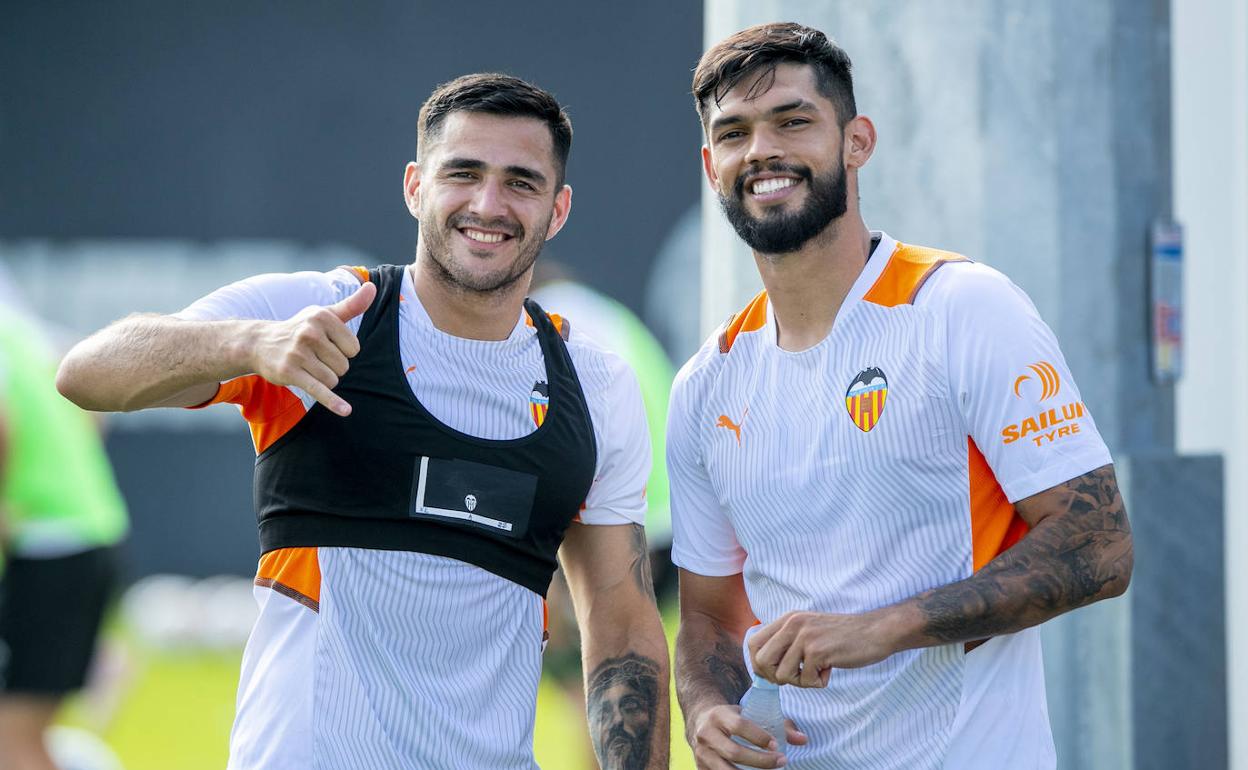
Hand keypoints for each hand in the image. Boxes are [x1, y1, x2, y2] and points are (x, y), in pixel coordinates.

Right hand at [247, 281, 375, 415]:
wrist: (259, 343)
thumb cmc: (300, 329)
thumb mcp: (325, 315)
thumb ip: (352, 305)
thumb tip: (372, 287)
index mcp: (322, 317)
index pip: (354, 348)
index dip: (343, 351)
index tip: (326, 345)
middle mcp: (310, 333)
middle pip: (344, 366)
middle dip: (333, 367)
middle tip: (313, 357)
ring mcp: (298, 353)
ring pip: (333, 380)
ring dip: (324, 379)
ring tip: (307, 367)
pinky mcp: (290, 373)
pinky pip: (319, 391)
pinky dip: (333, 402)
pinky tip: (346, 411)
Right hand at [687, 704, 806, 768]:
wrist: (700, 721)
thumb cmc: (732, 718)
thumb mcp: (749, 714)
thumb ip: (777, 725)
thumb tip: (803, 739)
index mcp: (718, 715)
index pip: (739, 726)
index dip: (759, 737)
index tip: (777, 745)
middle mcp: (706, 734)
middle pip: (734, 752)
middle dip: (760, 760)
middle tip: (782, 761)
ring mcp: (701, 754)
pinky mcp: (701, 768)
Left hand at [749, 610, 894, 686]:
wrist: (875, 631)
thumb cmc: (843, 636)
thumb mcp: (809, 630)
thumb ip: (787, 641)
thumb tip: (763, 666)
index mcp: (787, 619)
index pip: (753, 643)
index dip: (759, 664)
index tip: (776, 672)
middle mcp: (792, 624)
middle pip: (761, 661)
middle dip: (775, 677)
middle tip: (797, 676)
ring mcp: (804, 637)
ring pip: (782, 675)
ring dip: (800, 682)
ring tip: (817, 672)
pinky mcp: (818, 651)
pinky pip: (806, 680)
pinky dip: (818, 682)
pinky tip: (830, 670)